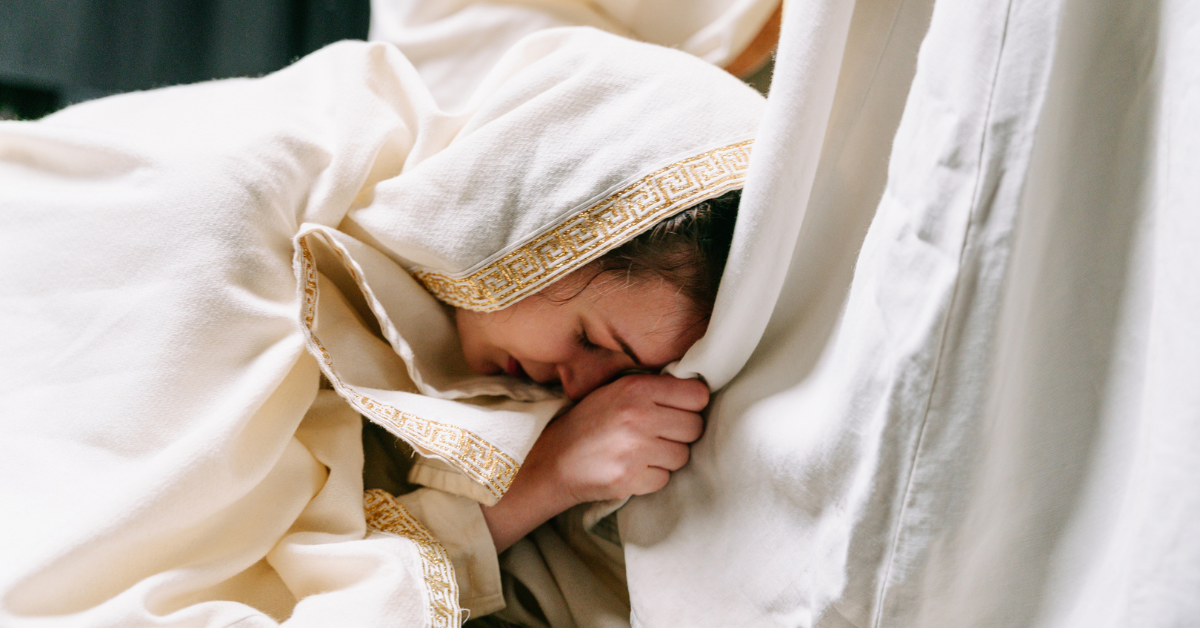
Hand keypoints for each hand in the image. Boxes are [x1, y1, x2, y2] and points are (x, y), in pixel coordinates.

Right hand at [481, 374, 708, 550]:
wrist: (553, 460)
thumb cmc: (589, 422)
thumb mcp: (615, 390)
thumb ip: (653, 388)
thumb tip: (698, 391)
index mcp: (636, 388)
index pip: (697, 395)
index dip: (691, 405)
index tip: (678, 410)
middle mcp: (638, 416)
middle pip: (694, 427)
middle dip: (680, 433)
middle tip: (658, 434)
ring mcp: (634, 450)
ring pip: (682, 456)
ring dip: (667, 457)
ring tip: (641, 452)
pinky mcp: (629, 479)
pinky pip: (664, 479)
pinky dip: (652, 478)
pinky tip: (632, 468)